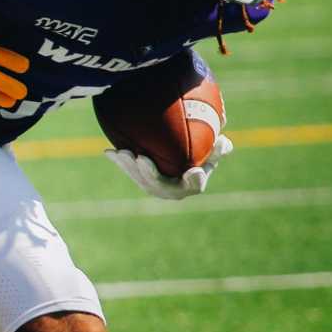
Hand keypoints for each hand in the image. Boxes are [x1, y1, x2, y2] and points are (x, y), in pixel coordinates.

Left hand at [104, 134, 233, 199]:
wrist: (178, 161)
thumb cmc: (200, 153)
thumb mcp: (213, 151)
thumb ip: (219, 147)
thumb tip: (223, 141)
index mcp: (193, 183)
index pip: (194, 184)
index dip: (194, 180)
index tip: (194, 170)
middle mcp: (172, 190)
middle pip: (158, 184)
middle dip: (148, 173)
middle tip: (140, 157)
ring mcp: (155, 187)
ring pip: (140, 179)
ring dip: (129, 167)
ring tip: (120, 153)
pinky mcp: (141, 180)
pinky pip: (130, 172)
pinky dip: (120, 162)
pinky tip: (108, 151)